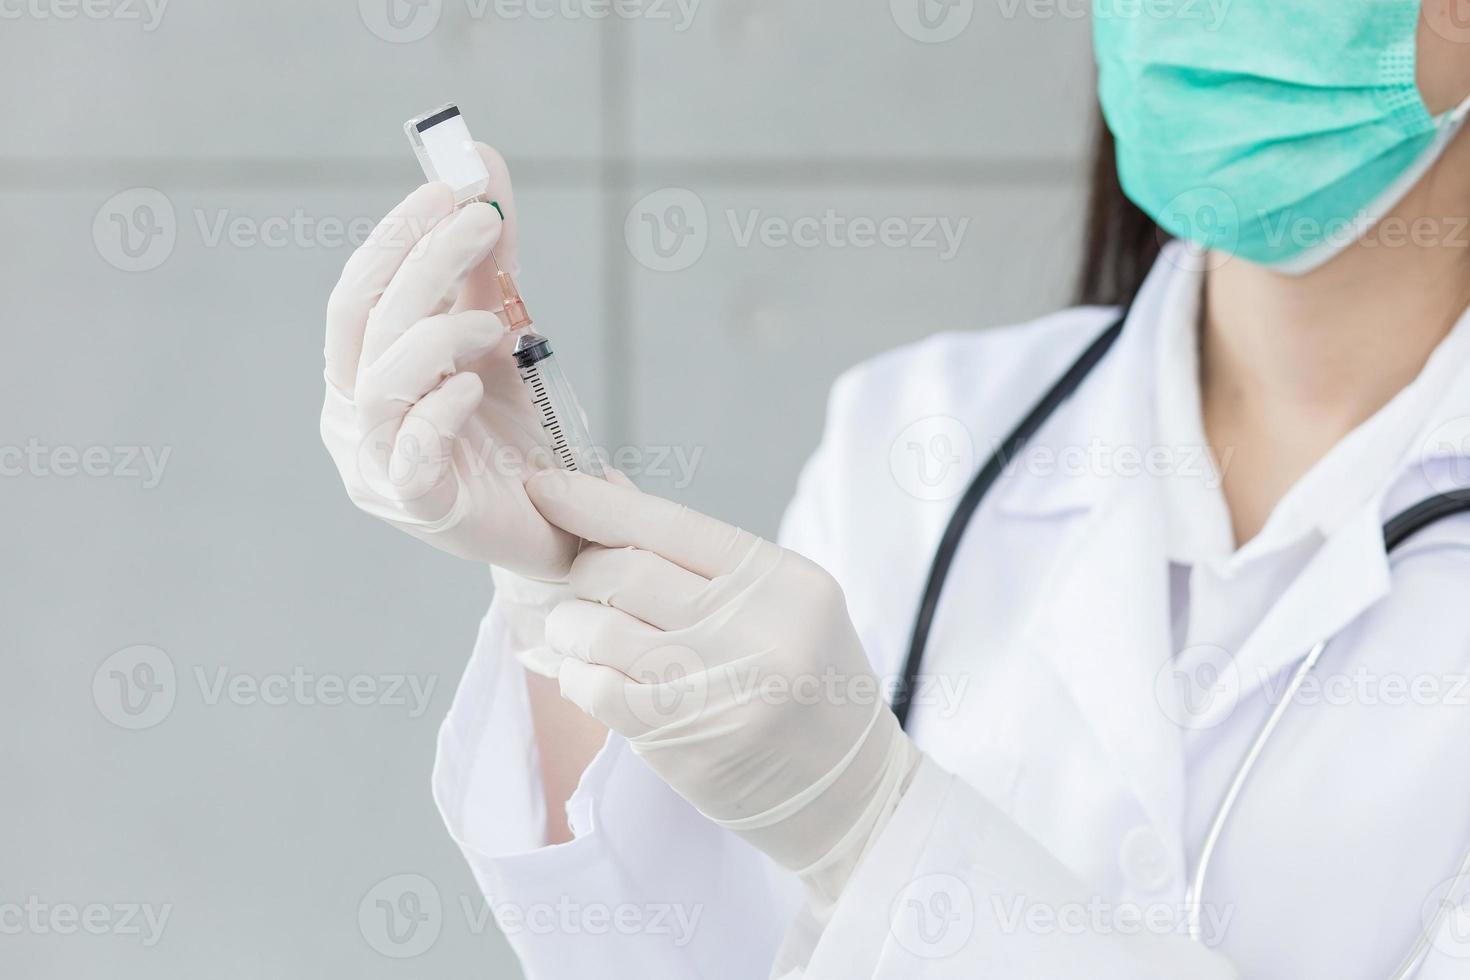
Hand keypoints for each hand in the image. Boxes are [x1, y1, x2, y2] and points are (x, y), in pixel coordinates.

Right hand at [319, 146, 578, 578]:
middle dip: (421, 261)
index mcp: (361, 373)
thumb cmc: (512, 432)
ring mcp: (378, 466)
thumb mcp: (498, 334)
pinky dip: (441, 409)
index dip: (397, 235)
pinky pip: (411, 451)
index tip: (449, 185)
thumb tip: (483, 165)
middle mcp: (354, 418)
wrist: (555, 521)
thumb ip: (487, 261)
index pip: (357, 293)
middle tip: (481, 218)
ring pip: (382, 381)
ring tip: (497, 323)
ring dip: (439, 333)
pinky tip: (477, 388)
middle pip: (365, 325)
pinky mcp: (418, 508)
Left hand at [525, 469, 920, 897]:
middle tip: (576, 582)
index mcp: (784, 581)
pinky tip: (587, 674)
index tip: (547, 488)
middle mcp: (758, 628)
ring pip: (600, 629)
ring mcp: (722, 689)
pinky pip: (596, 689)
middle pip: (625, 572)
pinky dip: (575, 674)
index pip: (672, 525)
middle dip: (581, 571)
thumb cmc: (806, 686)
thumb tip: (604, 491)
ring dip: (568, 625)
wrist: (849, 792)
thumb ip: (694, 556)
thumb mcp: (777, 605)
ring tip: (574, 630)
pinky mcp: (686, 743)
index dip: (597, 504)